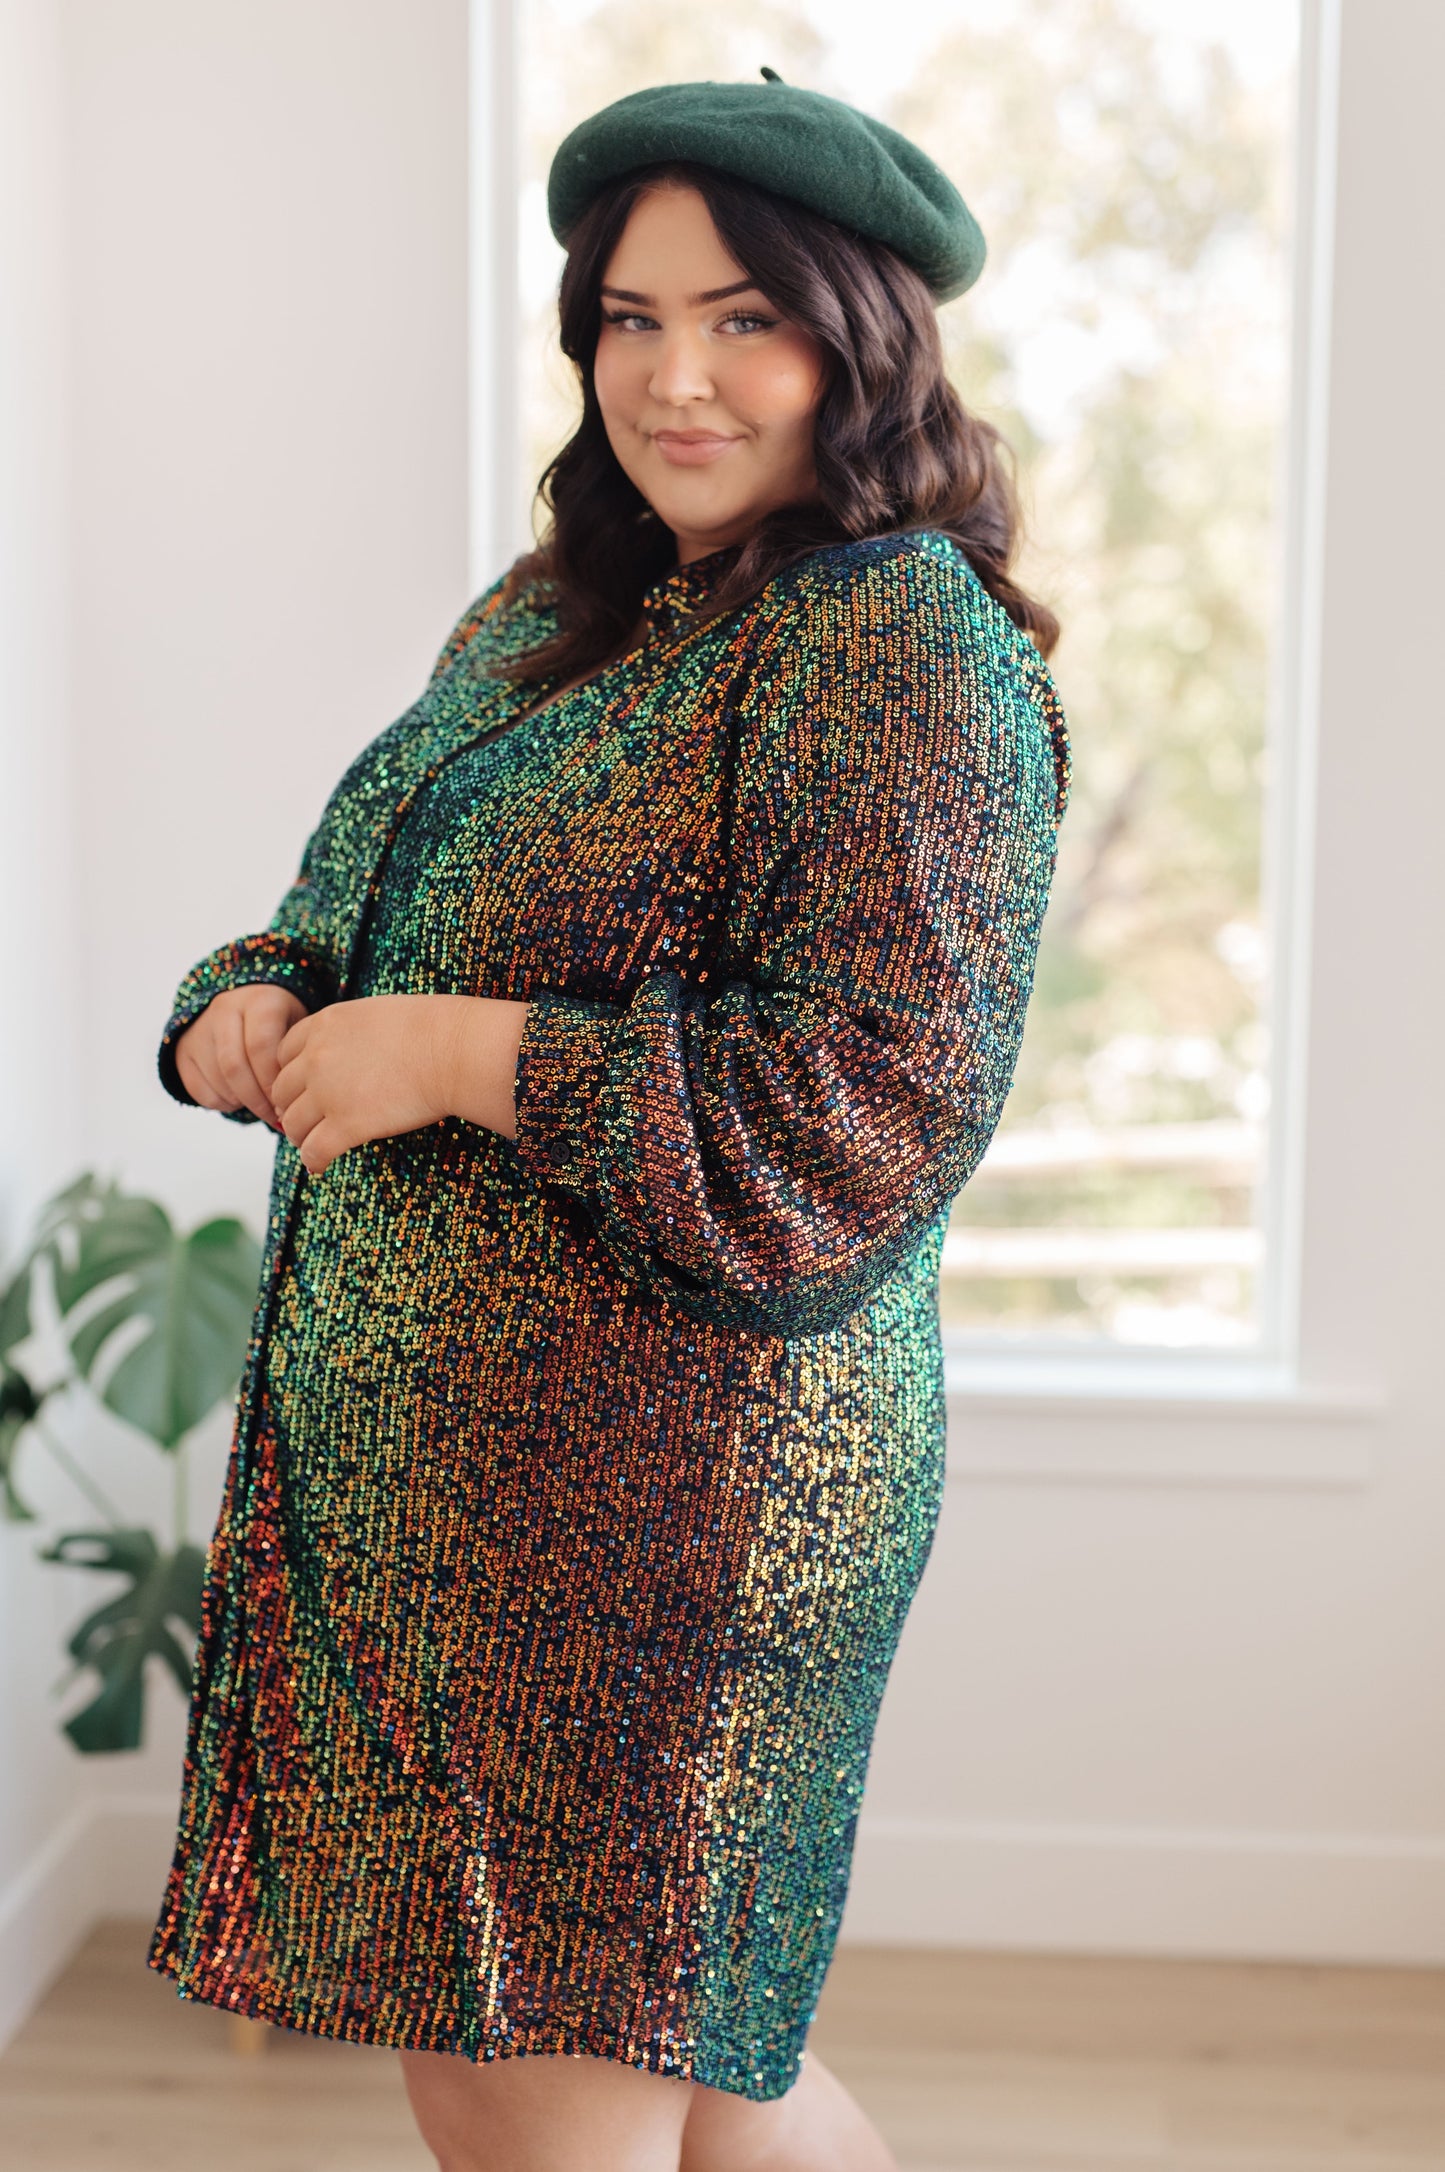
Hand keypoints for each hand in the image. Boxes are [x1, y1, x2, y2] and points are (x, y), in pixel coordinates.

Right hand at [174, 985, 306, 1126]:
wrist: (246, 1002)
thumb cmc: (282, 1022)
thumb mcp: (297, 1027)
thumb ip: (297, 1058)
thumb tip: (294, 1105)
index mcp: (259, 1001)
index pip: (261, 1046)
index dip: (272, 1081)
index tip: (286, 1102)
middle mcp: (224, 1009)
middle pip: (234, 1066)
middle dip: (257, 1100)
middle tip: (274, 1116)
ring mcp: (199, 1028)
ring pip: (217, 1080)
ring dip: (242, 1103)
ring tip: (262, 1107)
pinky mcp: (183, 1049)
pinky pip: (199, 1090)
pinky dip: (222, 1104)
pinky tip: (240, 1099)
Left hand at [271, 993, 529, 1175]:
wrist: (453, 1050)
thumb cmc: (432, 1029)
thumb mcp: (376, 1013)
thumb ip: (351, 1031)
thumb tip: (355, 1051)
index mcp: (323, 1025)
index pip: (283, 1053)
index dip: (290, 1074)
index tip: (301, 1089)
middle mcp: (316, 1057)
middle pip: (281, 1090)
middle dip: (290, 1106)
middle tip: (303, 1120)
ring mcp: (328, 1092)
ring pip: (293, 1123)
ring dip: (299, 1136)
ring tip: (311, 1144)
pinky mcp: (347, 1125)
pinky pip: (314, 1151)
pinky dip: (313, 1161)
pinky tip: (320, 1166)